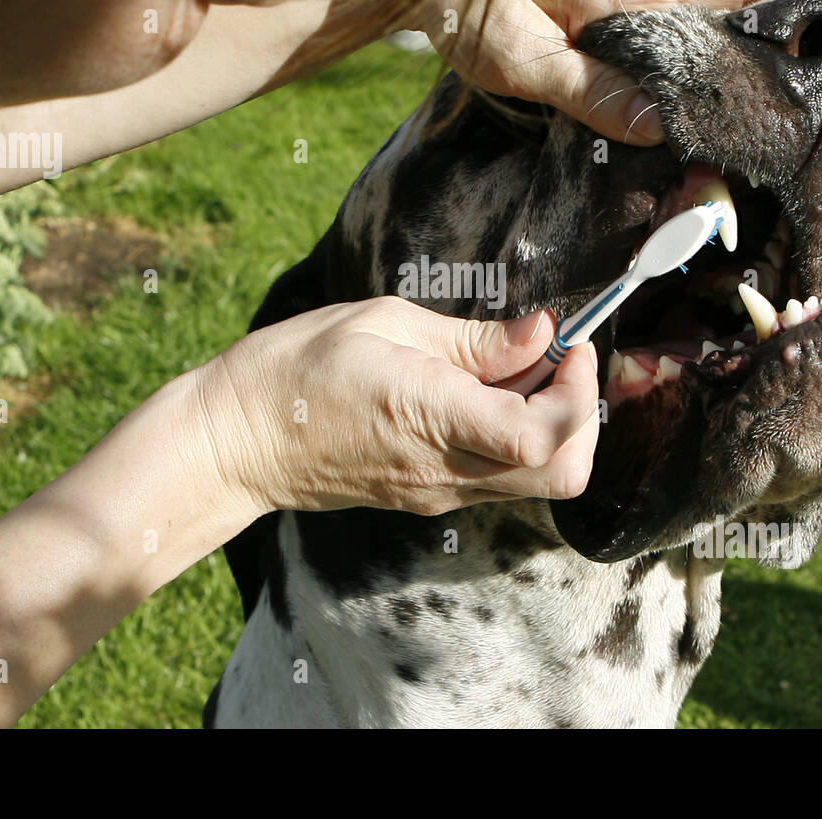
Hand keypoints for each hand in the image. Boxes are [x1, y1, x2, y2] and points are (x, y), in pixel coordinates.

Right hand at [192, 298, 599, 516]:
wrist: (238, 443)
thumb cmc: (297, 367)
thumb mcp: (382, 322)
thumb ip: (472, 338)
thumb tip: (540, 334)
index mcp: (430, 415)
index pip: (541, 437)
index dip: (577, 392)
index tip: (568, 345)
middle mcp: (443, 469)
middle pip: (562, 474)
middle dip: (583, 414)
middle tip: (558, 360)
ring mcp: (437, 492)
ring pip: (538, 480)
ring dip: (553, 425)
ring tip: (515, 369)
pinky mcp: (429, 498)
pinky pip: (500, 477)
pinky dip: (517, 437)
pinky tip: (483, 392)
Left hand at [418, 0, 821, 145]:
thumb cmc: (464, 2)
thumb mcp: (517, 53)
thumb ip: (585, 87)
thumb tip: (661, 125)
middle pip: (763, 6)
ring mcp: (636, 5)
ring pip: (735, 26)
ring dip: (792, 56)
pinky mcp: (616, 22)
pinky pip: (694, 43)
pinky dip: (736, 64)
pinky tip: (751, 98)